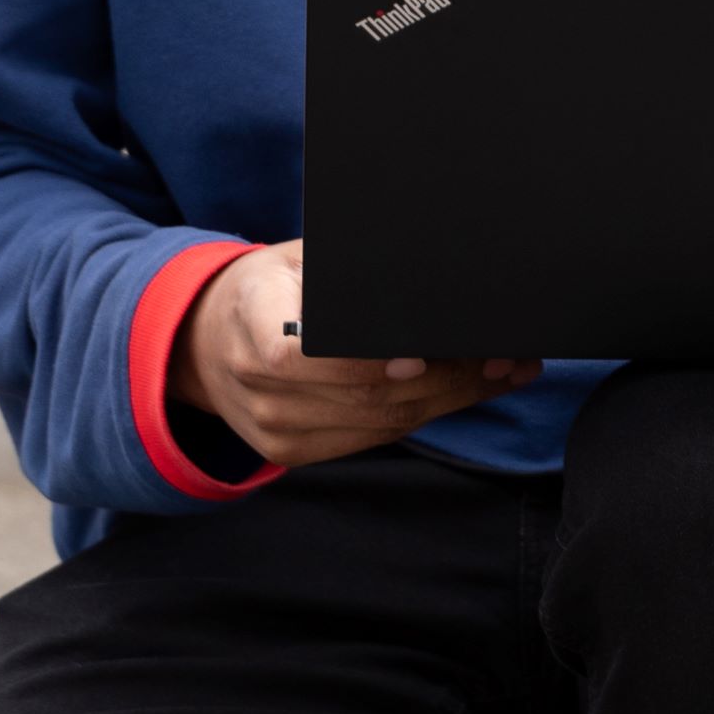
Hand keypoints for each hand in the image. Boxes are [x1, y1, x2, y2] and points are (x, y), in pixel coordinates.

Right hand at [172, 241, 536, 475]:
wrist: (207, 343)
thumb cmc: (266, 287)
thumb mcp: (295, 260)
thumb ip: (347, 273)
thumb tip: (430, 272)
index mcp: (249, 323)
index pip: (299, 354)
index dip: (362, 361)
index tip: (420, 354)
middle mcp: (257, 388)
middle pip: (363, 393)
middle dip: (445, 375)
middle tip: (504, 353)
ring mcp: (275, 429)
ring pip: (382, 421)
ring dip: (453, 397)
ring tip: (506, 369)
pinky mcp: (296, 453)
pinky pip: (376, 437)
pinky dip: (430, 414)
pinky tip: (471, 390)